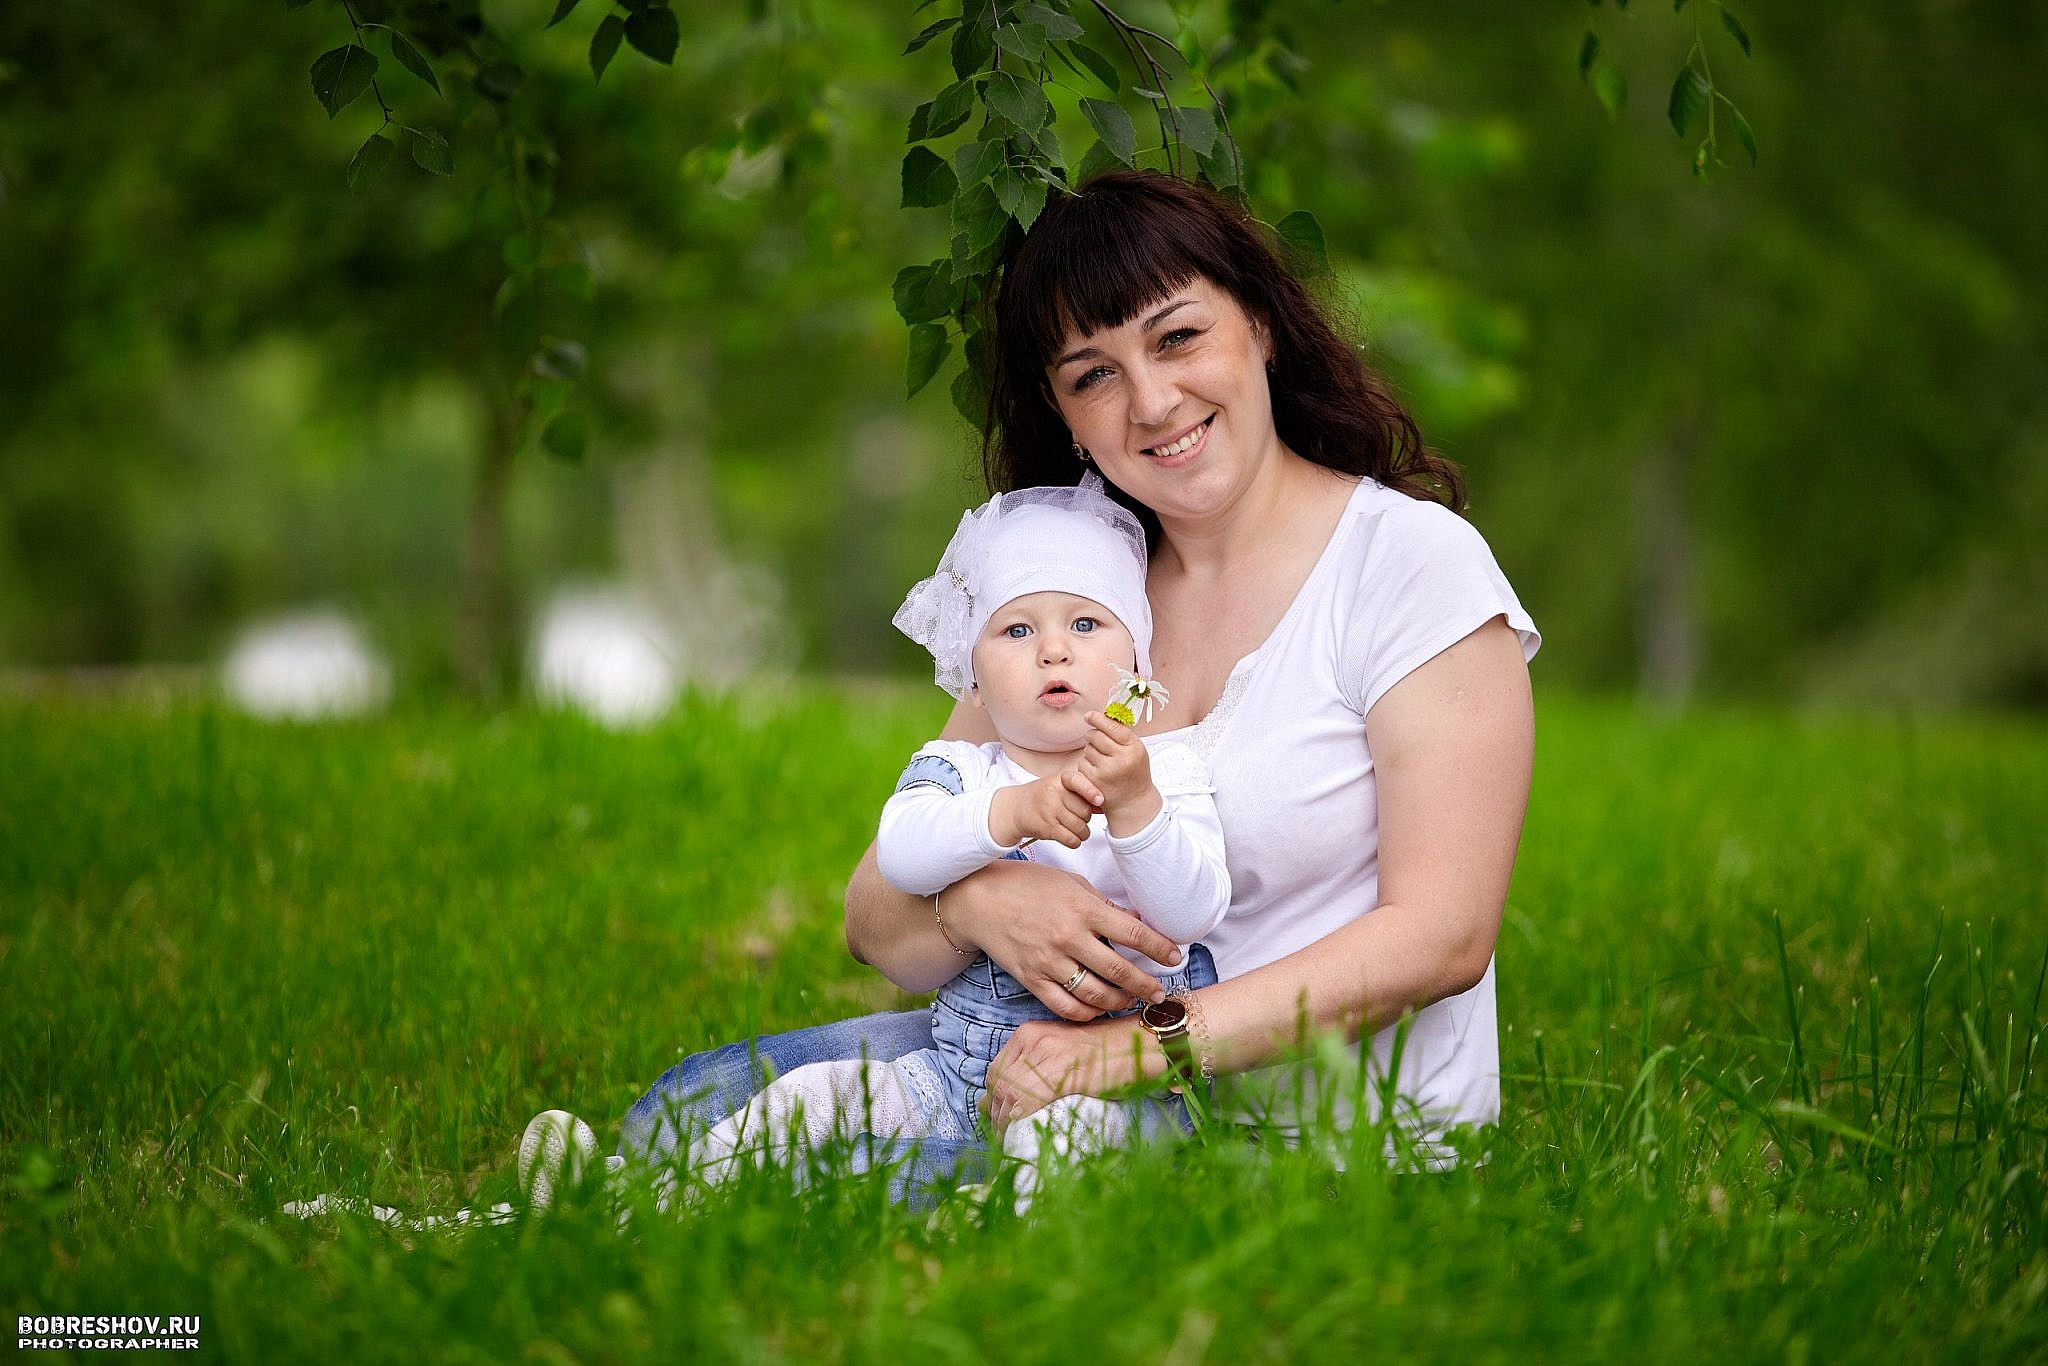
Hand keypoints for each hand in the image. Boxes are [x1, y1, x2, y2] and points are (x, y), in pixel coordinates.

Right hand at [941, 860, 1182, 1019]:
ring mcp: (1049, 961)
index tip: (1174, 957)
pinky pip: (1065, 1007)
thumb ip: (1102, 905)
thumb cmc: (1028, 885)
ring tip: (1132, 1001)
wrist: (979, 900)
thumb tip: (1134, 922)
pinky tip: (1099, 1009)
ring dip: (1120, 1002)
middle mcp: (1068, 937)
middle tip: (1160, 993)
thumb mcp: (1070, 884)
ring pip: (1095, 995)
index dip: (1159, 948)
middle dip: (1146, 985)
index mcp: (1083, 908)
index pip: (1133, 933)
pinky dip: (1086, 1013)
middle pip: (1119, 971)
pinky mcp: (1031, 979)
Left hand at [982, 1017, 1151, 1132]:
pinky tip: (1023, 1130)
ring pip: (1009, 1092)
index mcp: (1029, 1033)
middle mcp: (1032, 1040)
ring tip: (1012, 1138)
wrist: (1139, 1044)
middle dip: (996, 1113)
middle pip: (999, 1082)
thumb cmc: (1106, 1054)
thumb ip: (1036, 1070)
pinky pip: (1028, 1098)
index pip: (996, 1070)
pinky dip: (1020, 1118)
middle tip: (1002, 1134)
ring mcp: (1046, 1053)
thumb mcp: (1061, 1054)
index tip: (996, 1119)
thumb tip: (1009, 1104)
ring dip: (1005, 1120)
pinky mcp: (1061, 1070)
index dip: (992, 1099)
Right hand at [988, 772, 1095, 848]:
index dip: (1091, 791)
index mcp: (1060, 779)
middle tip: (1080, 818)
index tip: (1100, 800)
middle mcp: (1054, 793)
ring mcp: (1049, 811)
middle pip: (1084, 810)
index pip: (1078, 781)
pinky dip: (1075, 842)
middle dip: (1086, 818)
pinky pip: (1071, 839)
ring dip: (1083, 833)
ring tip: (1079, 831)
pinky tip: (1072, 839)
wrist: (1016, 808)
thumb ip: (1080, 791)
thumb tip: (1104, 804)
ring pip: (1080, 827)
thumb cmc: (1044, 797)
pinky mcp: (1046, 828)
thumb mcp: (1059, 786)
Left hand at [1072, 711, 1162, 836]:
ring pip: (1087, 748)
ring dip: (1090, 751)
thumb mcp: (1136, 751)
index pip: (1112, 726)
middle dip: (1093, 735)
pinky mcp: (1094, 780)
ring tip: (1102, 761)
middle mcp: (1122, 758)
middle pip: (1096, 735)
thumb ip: (1122, 734)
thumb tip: (1102, 715)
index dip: (1098, 718)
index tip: (1089, 715)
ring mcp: (1107, 770)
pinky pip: (1082, 762)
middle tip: (1097, 741)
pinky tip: (1096, 771)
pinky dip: (1086, 764)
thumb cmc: (1134, 773)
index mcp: (1134, 747)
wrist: (1133, 803)